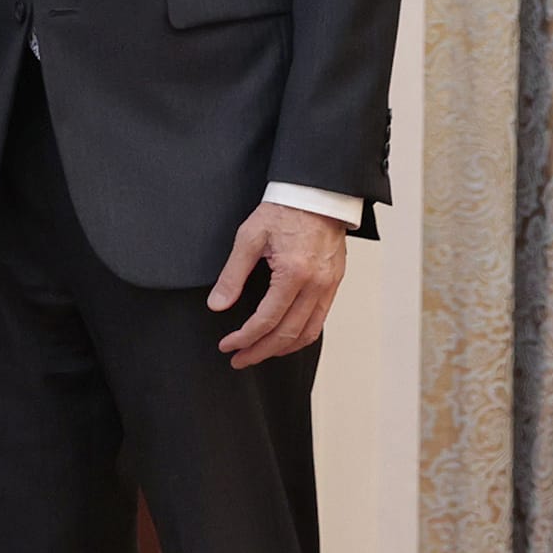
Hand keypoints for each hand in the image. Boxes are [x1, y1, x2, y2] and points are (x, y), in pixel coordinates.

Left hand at [207, 202, 347, 366]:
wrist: (318, 193)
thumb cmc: (284, 209)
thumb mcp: (249, 237)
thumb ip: (232, 275)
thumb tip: (217, 305)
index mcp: (293, 273)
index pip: (266, 320)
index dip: (244, 338)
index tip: (227, 345)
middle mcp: (316, 284)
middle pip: (287, 334)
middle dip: (259, 351)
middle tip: (238, 359)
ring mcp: (329, 285)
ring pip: (307, 333)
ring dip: (281, 349)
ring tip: (258, 353)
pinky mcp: (334, 283)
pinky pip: (320, 321)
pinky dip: (301, 336)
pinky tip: (284, 338)